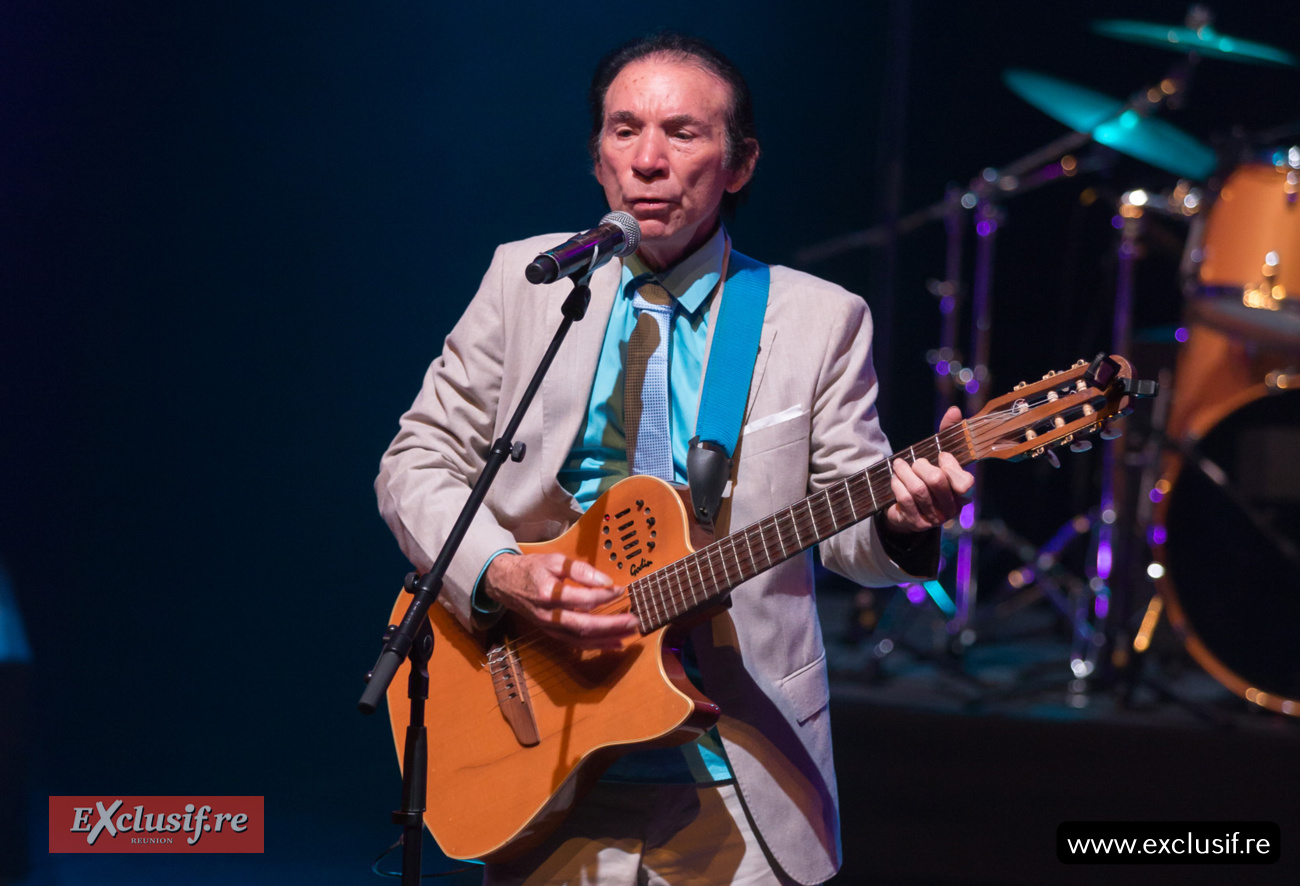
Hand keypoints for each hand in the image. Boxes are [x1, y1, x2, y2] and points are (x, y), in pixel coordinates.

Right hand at [484, 552, 638, 648]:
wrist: (506, 584)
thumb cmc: (532, 569)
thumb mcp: (554, 561)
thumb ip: (580, 570)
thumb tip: (605, 581)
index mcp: (549, 594)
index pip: (582, 598)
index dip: (604, 595)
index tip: (621, 589)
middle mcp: (549, 615)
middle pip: (584, 625)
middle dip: (611, 625)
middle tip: (634, 621)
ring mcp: (550, 628)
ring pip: (581, 639)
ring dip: (607, 639)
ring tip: (629, 634)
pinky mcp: (552, 633)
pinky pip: (576, 643)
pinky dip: (597, 645)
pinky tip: (614, 643)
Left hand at [883, 406, 974, 533]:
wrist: (907, 509)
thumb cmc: (927, 477)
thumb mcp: (938, 456)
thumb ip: (948, 433)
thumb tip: (954, 410)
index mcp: (964, 493)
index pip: (965, 482)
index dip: (950, 465)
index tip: (940, 455)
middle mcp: (952, 508)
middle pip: (936, 481)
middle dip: (921, 465)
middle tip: (915, 462)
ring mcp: (934, 518)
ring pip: (917, 489)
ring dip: (904, 472)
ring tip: (899, 465)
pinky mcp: (915, 522)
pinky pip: (904, 499)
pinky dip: (897, 484)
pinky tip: (895, 479)